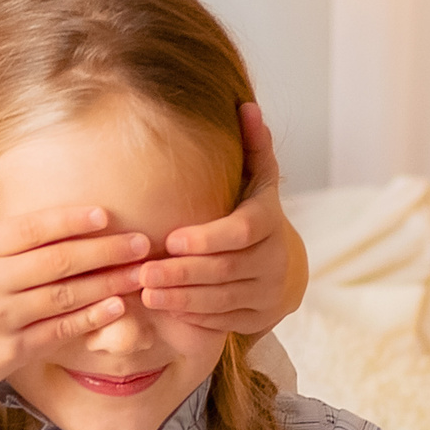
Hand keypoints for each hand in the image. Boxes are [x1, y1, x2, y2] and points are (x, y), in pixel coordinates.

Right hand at [0, 167, 149, 403]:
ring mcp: (0, 319)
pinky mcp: (13, 351)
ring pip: (65, 296)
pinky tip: (118, 306)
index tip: (104, 214)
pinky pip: (61, 330)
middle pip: (56, 261)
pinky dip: (91, 317)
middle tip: (142, 241)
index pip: (28, 229)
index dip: (69, 221)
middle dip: (104, 250)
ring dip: (108, 283)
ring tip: (140, 272)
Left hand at [141, 101, 308, 333]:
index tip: (171, 239)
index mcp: (269, 224)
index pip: (241, 232)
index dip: (207, 237)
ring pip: (221, 300)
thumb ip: (253, 147)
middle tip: (143, 272)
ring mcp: (266, 294)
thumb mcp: (259, 182)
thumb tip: (247, 107)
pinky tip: (165, 311)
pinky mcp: (256, 319)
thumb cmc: (256, 216)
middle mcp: (272, 261)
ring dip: (181, 299)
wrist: (285, 268)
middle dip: (182, 273)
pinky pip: (222, 322)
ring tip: (145, 293)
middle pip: (224, 269)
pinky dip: (193, 318)